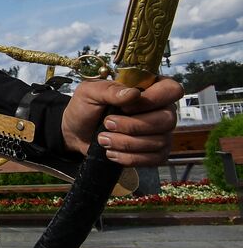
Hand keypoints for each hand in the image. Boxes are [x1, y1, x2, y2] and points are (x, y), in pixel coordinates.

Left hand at [61, 78, 182, 165]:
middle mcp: (162, 109)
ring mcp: (162, 132)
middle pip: (167, 120)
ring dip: (126, 143)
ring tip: (102, 139)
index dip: (151, 100)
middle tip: (107, 124)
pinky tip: (111, 152)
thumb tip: (134, 94)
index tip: (125, 107)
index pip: (171, 90)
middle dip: (133, 126)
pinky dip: (129, 158)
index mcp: (150, 88)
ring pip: (159, 141)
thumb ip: (109, 90)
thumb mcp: (89, 92)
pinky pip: (154, 159)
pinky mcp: (156, 152)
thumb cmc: (86, 107)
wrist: (76, 132)